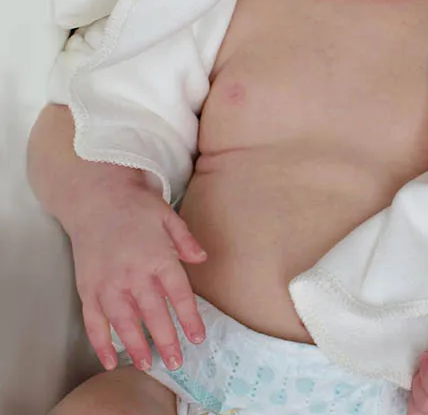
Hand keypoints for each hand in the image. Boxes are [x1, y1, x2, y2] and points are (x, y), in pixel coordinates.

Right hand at [65, 177, 207, 373]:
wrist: (97, 198)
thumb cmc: (136, 206)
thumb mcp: (168, 216)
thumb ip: (186, 240)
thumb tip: (203, 258)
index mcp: (157, 256)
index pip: (178, 294)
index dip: (189, 318)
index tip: (197, 337)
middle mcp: (133, 274)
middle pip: (153, 314)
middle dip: (166, 340)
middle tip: (175, 362)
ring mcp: (107, 283)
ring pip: (124, 323)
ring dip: (135, 346)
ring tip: (147, 364)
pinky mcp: (87, 288)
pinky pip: (94, 322)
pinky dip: (101, 343)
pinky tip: (110, 359)